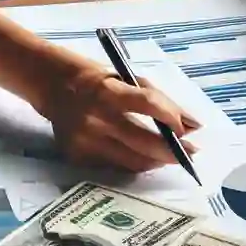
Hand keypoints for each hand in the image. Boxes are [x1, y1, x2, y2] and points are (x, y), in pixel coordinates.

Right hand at [40, 58, 201, 173]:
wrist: (53, 86)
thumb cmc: (99, 80)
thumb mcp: (128, 79)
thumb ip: (159, 100)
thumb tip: (193, 125)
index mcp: (108, 91)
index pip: (147, 104)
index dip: (171, 117)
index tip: (190, 128)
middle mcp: (94, 118)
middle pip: (144, 142)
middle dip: (173, 151)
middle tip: (192, 153)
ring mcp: (84, 141)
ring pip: (133, 161)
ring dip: (157, 160)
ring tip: (169, 156)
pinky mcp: (77, 156)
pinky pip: (116, 166)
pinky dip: (134, 162)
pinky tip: (144, 157)